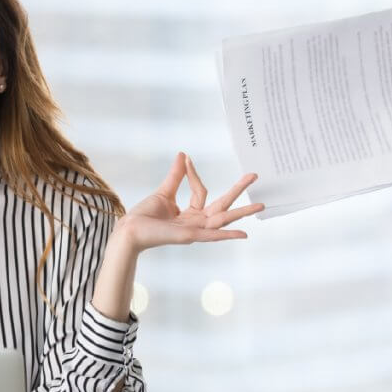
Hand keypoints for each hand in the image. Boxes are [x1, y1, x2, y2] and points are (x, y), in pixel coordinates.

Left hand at [115, 152, 263, 250]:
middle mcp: (196, 222)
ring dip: (242, 213)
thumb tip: (183, 155)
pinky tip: (244, 234)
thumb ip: (176, 176)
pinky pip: (212, 235)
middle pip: (223, 204)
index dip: (193, 174)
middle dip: (238, 190)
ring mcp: (195, 230)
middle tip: (254, 175)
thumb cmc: (144, 216)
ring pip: (223, 219)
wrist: (130, 230)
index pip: (201, 190)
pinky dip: (227, 235)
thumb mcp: (164, 192)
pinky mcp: (190, 236)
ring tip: (261, 205)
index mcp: (190, 213)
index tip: (186, 160)